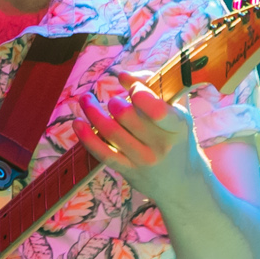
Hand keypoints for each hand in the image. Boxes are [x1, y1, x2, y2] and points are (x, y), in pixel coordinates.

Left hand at [75, 72, 208, 209]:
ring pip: (111, 131)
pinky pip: (103, 153)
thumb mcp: (177, 110)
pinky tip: (77, 122)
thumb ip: (154, 85)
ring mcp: (144, 160)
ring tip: (86, 100)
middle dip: (114, 103)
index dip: (139, 92)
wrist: (182, 183)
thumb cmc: (177, 137)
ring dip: (93, 112)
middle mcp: (162, 144)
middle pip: (127, 116)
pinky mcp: (129, 171)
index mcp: (178, 125)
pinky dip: (87, 137)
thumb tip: (123, 75)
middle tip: (113, 101)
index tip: (133, 88)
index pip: (156, 109)